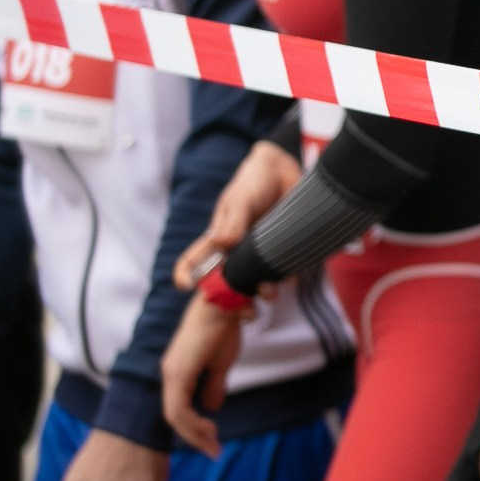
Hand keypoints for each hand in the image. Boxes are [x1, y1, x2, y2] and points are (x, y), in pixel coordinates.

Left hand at [161, 294, 247, 457]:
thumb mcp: (221, 363)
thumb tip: (211, 406)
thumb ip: (214, 385)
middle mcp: (170, 374)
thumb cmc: (223, 327)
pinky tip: (209, 428)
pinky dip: (192, 423)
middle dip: (194, 437)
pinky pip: (179, 407)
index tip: (213, 441)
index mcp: (178, 373)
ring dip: (193, 433)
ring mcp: (172, 373)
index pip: (179, 410)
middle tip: (213, 450)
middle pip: (174, 416)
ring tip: (212, 443)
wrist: (223, 303)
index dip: (194, 429)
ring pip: (175, 415)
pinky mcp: (178, 372)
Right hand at [173, 140, 300, 288]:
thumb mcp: (242, 200)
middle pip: (228, 282)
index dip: (186, 275)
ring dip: (263, 291)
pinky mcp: (283, 250)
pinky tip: (292, 278)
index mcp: (218, 240)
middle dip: (233, 298)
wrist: (285, 172)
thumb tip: (221, 243)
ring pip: (257, 281)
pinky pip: (284, 270)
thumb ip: (234, 223)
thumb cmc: (254, 183)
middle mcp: (237, 251)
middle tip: (242, 308)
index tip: (187, 286)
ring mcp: (260, 253)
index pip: (195, 261)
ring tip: (270, 293)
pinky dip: (288, 278)